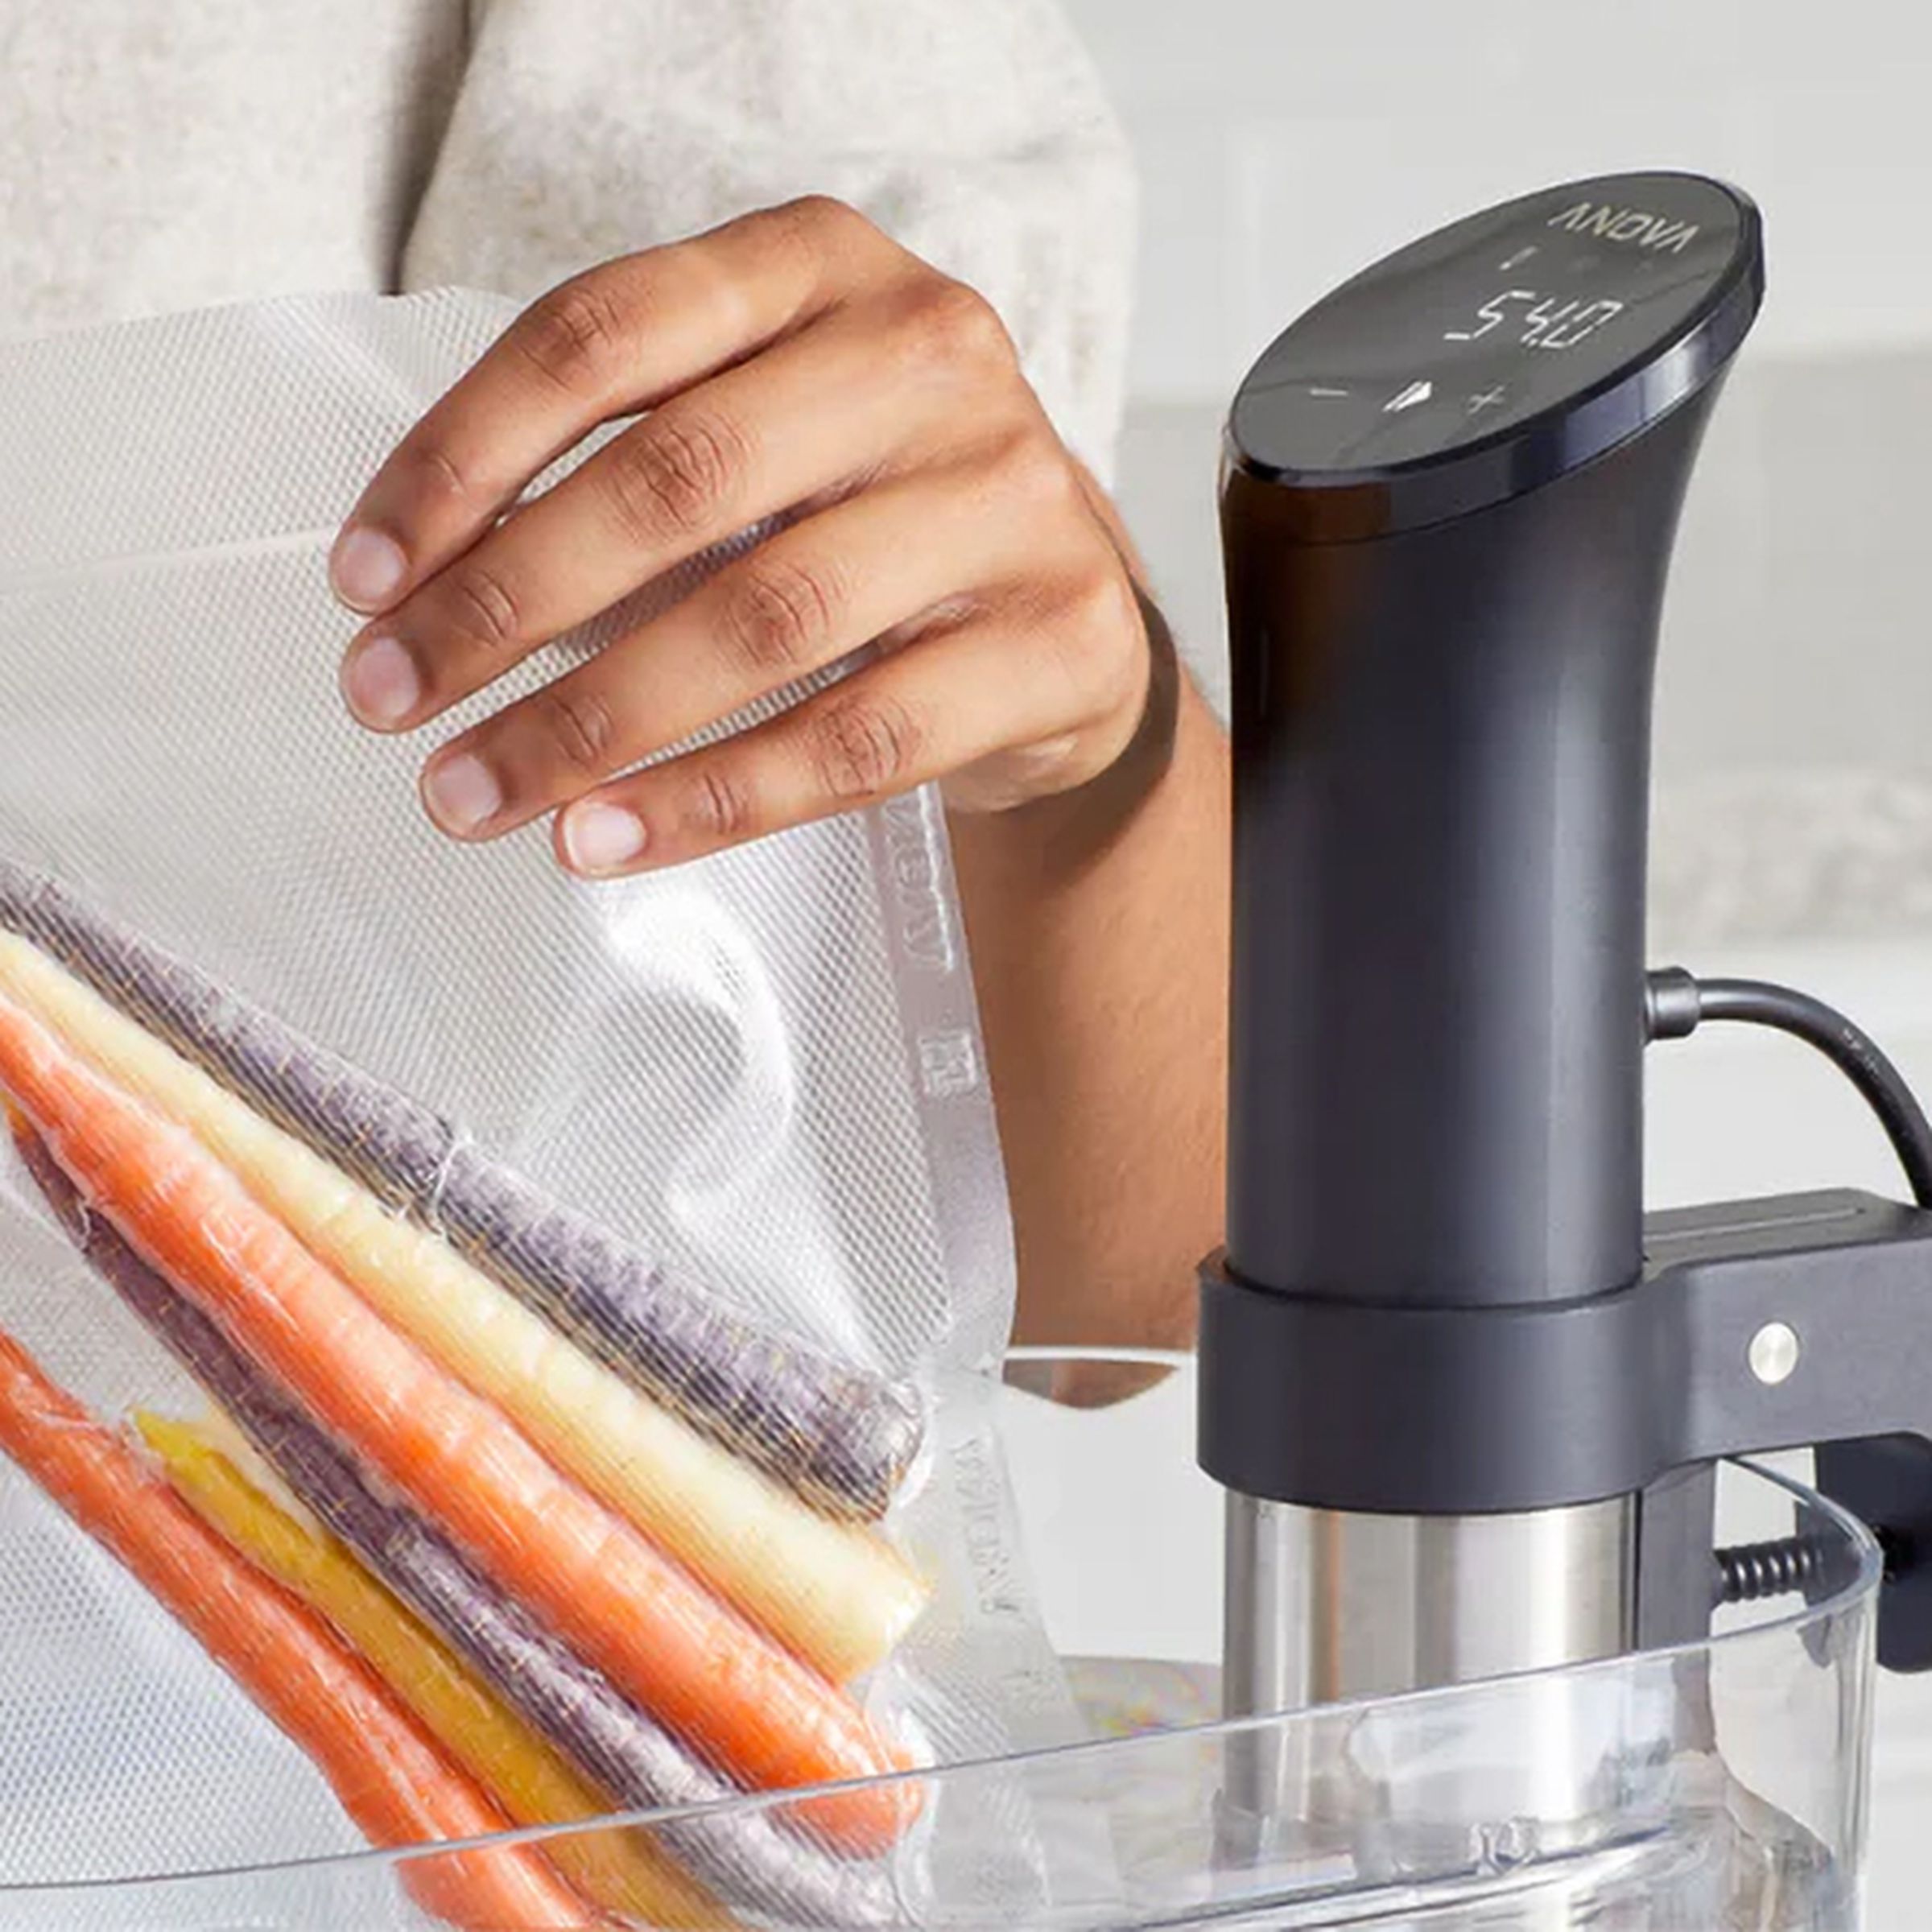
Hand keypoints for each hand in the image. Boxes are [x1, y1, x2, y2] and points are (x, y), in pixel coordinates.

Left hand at [330, 196, 1158, 877]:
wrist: (1066, 611)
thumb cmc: (870, 511)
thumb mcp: (761, 427)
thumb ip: (625, 458)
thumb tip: (424, 594)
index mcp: (820, 266)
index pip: (603, 335)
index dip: (459, 460)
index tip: (363, 580)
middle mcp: (927, 355)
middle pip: (678, 478)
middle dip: (506, 602)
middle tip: (392, 699)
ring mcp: (1008, 497)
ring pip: (766, 618)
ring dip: (591, 721)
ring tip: (478, 791)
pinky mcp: (1058, 638)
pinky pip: (857, 740)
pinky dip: (710, 801)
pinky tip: (605, 836)